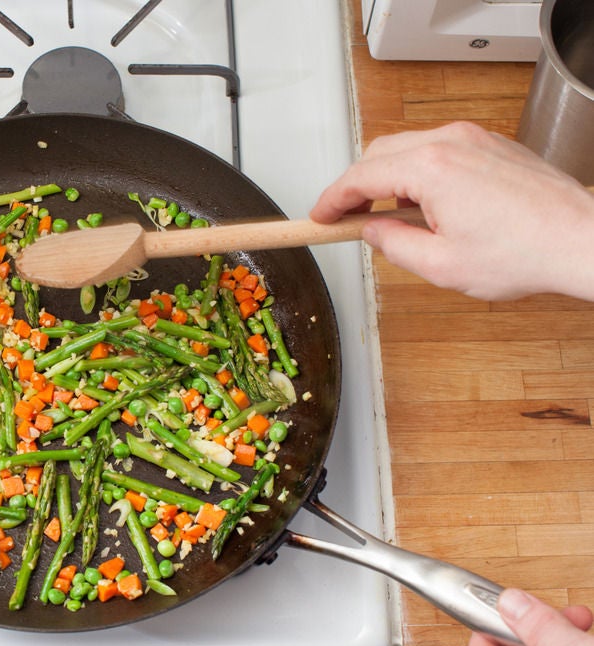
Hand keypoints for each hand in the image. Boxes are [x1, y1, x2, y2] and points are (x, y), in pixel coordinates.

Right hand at [310, 121, 593, 300]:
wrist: (581, 240)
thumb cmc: (524, 252)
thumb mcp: (440, 265)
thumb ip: (393, 245)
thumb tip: (373, 232)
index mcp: (431, 168)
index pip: (360, 176)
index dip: (332, 199)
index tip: (319, 216)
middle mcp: (451, 142)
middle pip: (380, 153)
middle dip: (357, 185)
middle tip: (347, 218)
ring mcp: (474, 138)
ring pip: (409, 147)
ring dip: (390, 179)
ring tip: (392, 218)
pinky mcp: (492, 145)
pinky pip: (440, 148)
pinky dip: (420, 172)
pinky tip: (428, 206)